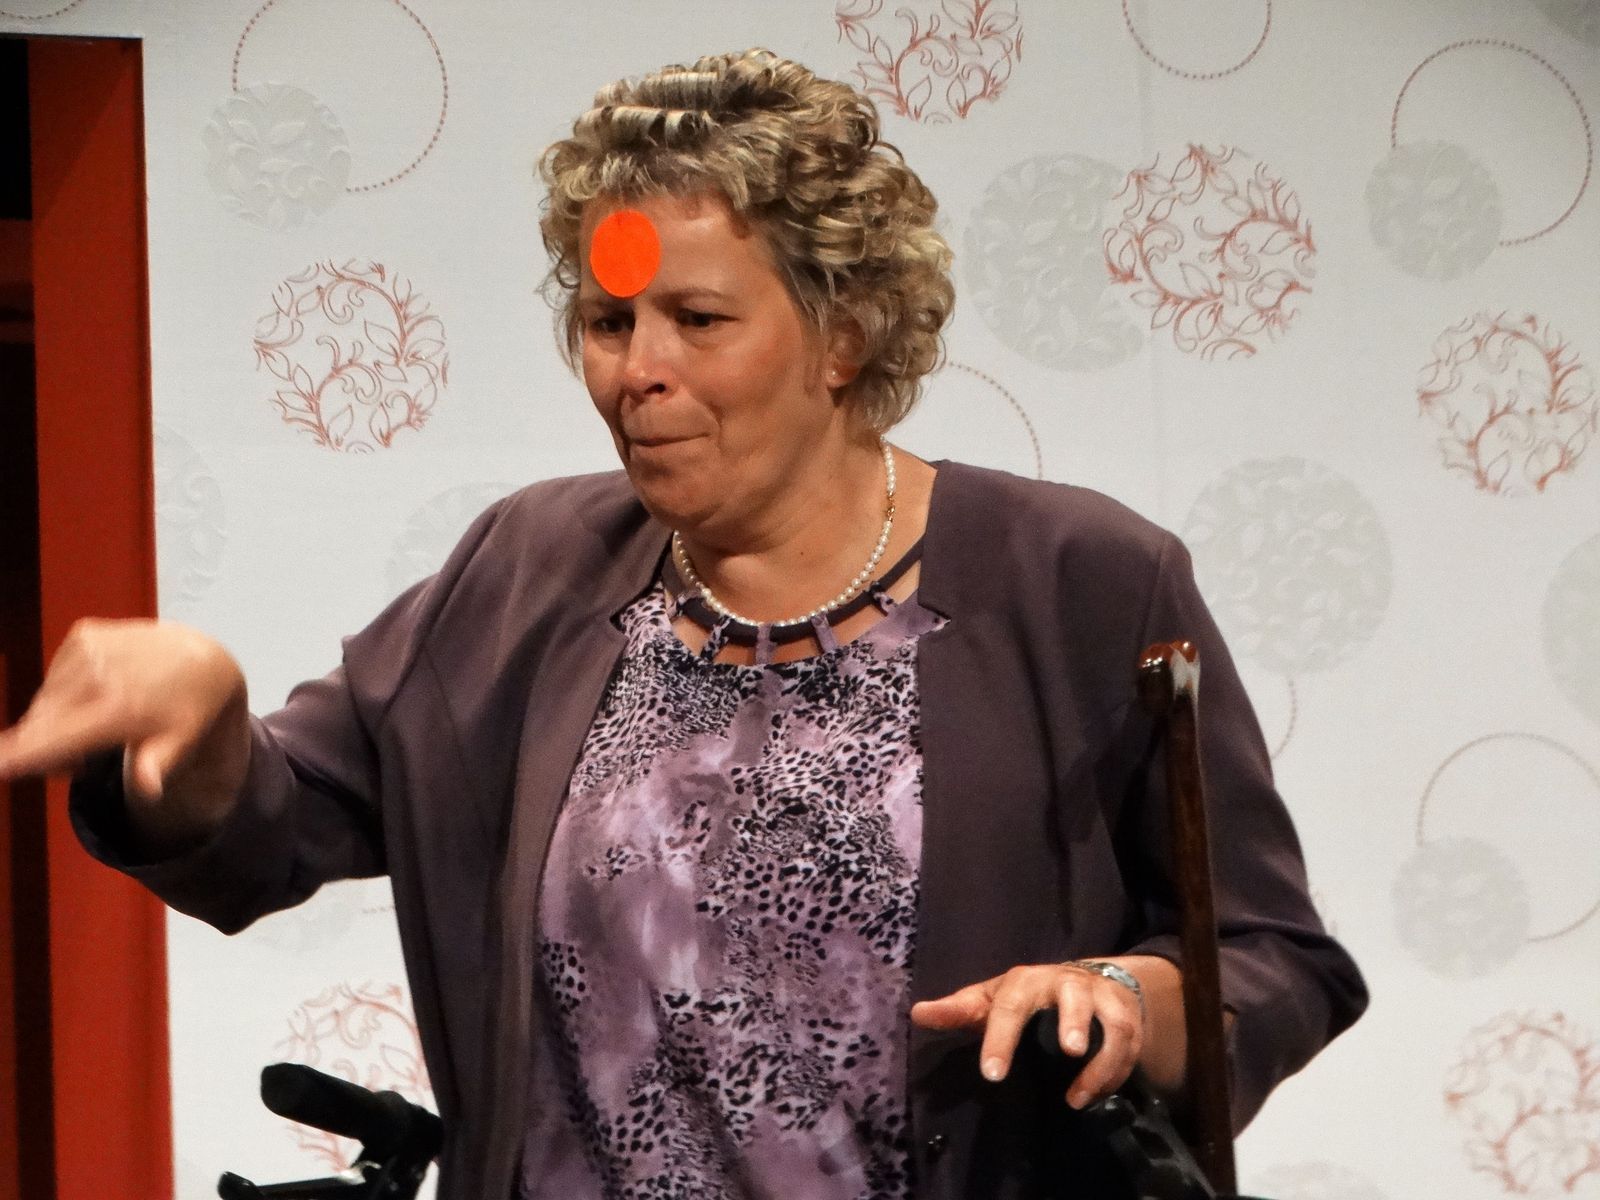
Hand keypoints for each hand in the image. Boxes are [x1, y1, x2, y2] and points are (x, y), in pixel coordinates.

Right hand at [0, 618, 249, 849]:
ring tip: (98, 721)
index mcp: (120, 707)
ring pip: (44, 703)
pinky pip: (54, 678)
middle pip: (41, 725)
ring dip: (57, 721)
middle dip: (47, 750)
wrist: (200, 657)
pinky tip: (98, 691)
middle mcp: (99, 673)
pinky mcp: (83, 633)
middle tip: (84, 763)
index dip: (22, 752)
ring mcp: (88, 648)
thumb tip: (149, 789)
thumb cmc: (187, 708)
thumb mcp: (182, 741)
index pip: (59, 736)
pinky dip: (66, 692)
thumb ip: (157, 764)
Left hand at [910, 960, 1147, 1108]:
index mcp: (1027, 981)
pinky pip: (1131, 1044)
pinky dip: (1115, 1073)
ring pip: (1114, 1021)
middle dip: (1075, 1021)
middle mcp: (1068, 983)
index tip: (992, 1073)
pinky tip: (1095, 1095)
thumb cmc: (1028, 997)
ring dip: (1102, 1060)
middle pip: (1074, 996)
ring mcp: (1103, 997)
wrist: (1085, 981)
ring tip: (1079, 1097)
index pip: (1011, 1004)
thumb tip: (917, 1013)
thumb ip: (959, 1010)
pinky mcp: (1128, 1016)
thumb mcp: (992, 999)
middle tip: (1070, 1051)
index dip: (1001, 1037)